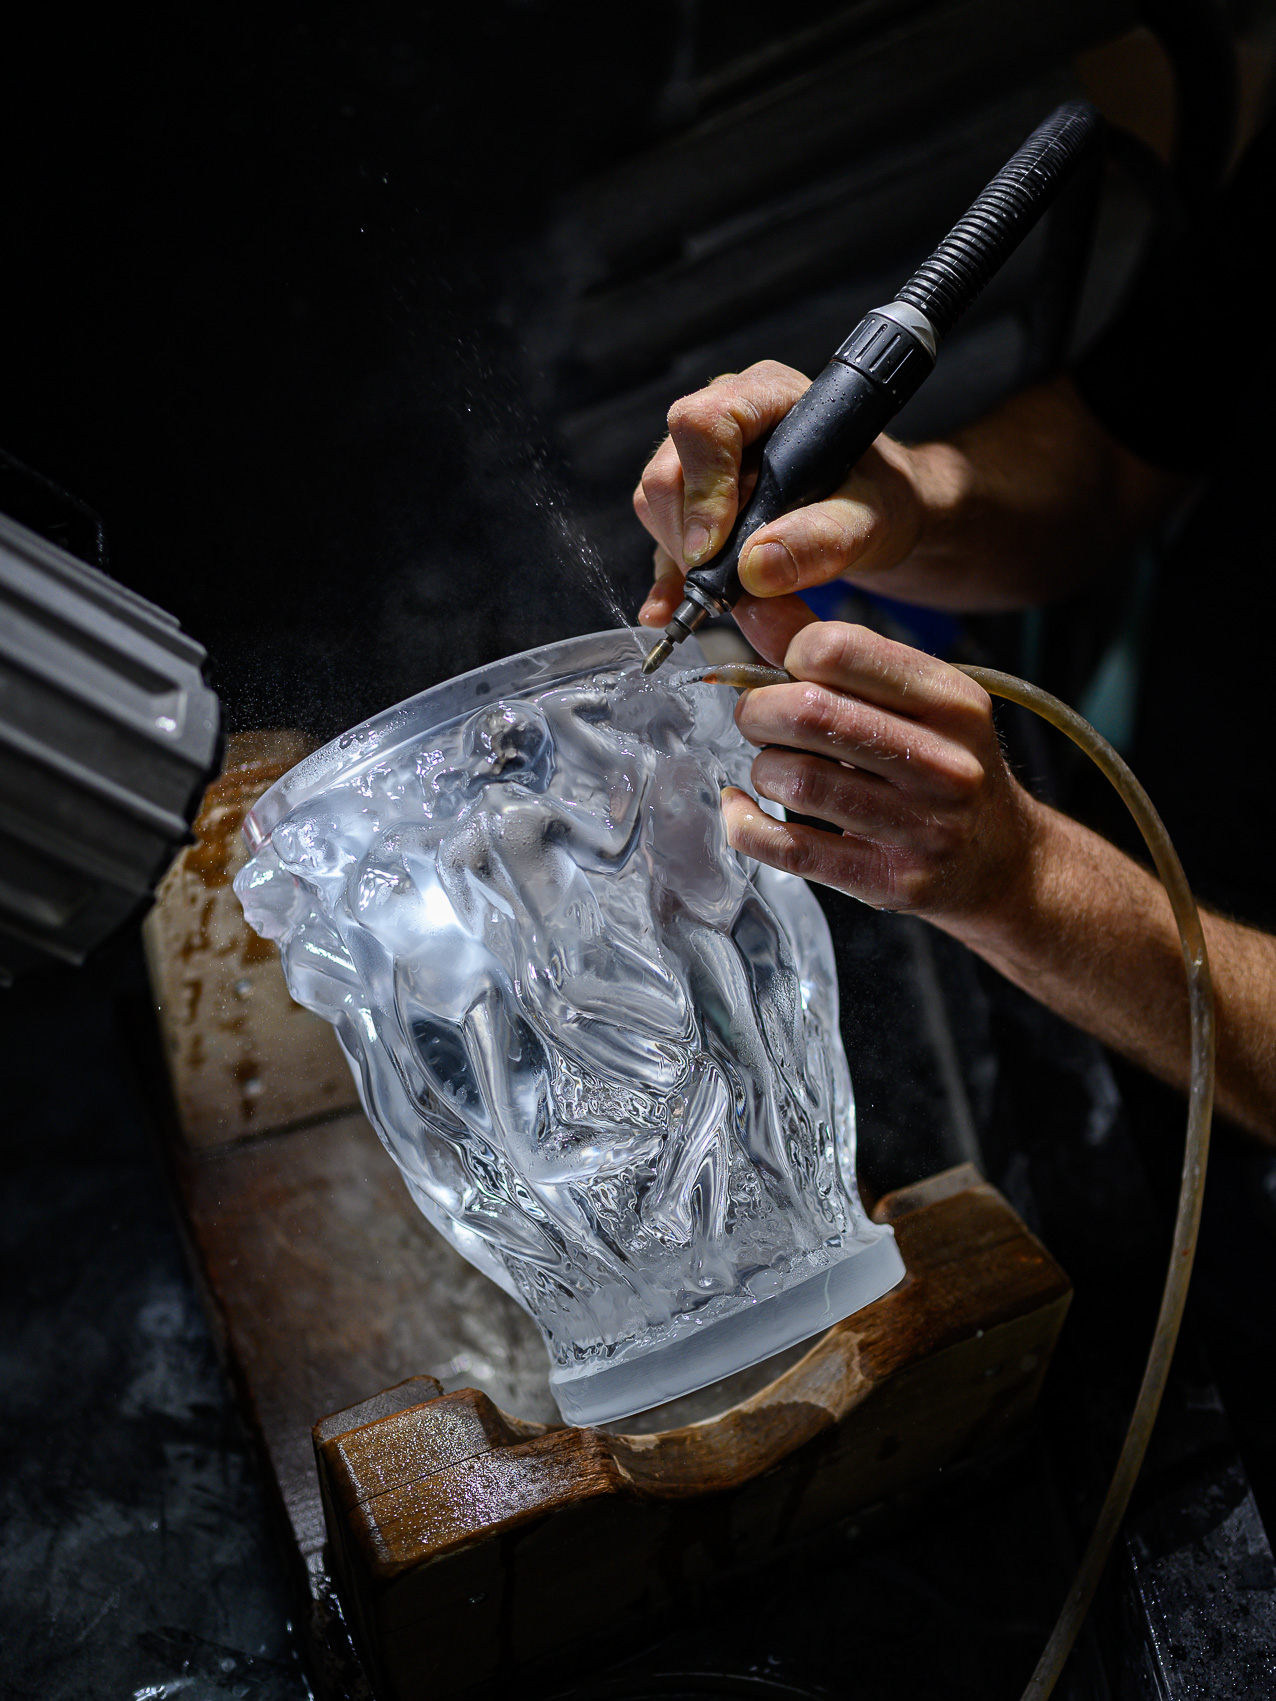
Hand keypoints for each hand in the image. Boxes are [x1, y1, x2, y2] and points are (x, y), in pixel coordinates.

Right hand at [634, 361, 929, 635]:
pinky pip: (659, 536)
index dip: (703, 491)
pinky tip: (672, 609)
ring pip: (654, 505)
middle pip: (668, 472)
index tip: (715, 552)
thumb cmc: (877, 499)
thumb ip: (822, 538)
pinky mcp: (690, 501)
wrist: (873, 517)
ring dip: (682, 561)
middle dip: (690, 540)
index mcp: (767, 396)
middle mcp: (723, 418)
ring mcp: (700, 460)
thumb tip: (754, 568)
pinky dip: (669, 579)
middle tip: (728, 590)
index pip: (703, 426)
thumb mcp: (869, 520)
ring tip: (730, 598)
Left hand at [721, 620, 1042, 924]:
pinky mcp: (892, 880)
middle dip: (758, 711)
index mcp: (952, 701)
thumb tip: (752, 601)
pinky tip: (743, 810)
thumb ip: (834, 652)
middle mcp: (946, 762)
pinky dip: (746, 825)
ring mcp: (922, 827)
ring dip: (761, 769)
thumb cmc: (943, 767)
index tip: (781, 672)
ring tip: (772, 767)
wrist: (1003, 862)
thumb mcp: (914, 701)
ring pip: (796, 780)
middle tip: (757, 719)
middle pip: (809, 713)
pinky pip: (791, 848)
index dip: (788, 653)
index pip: (838, 648)